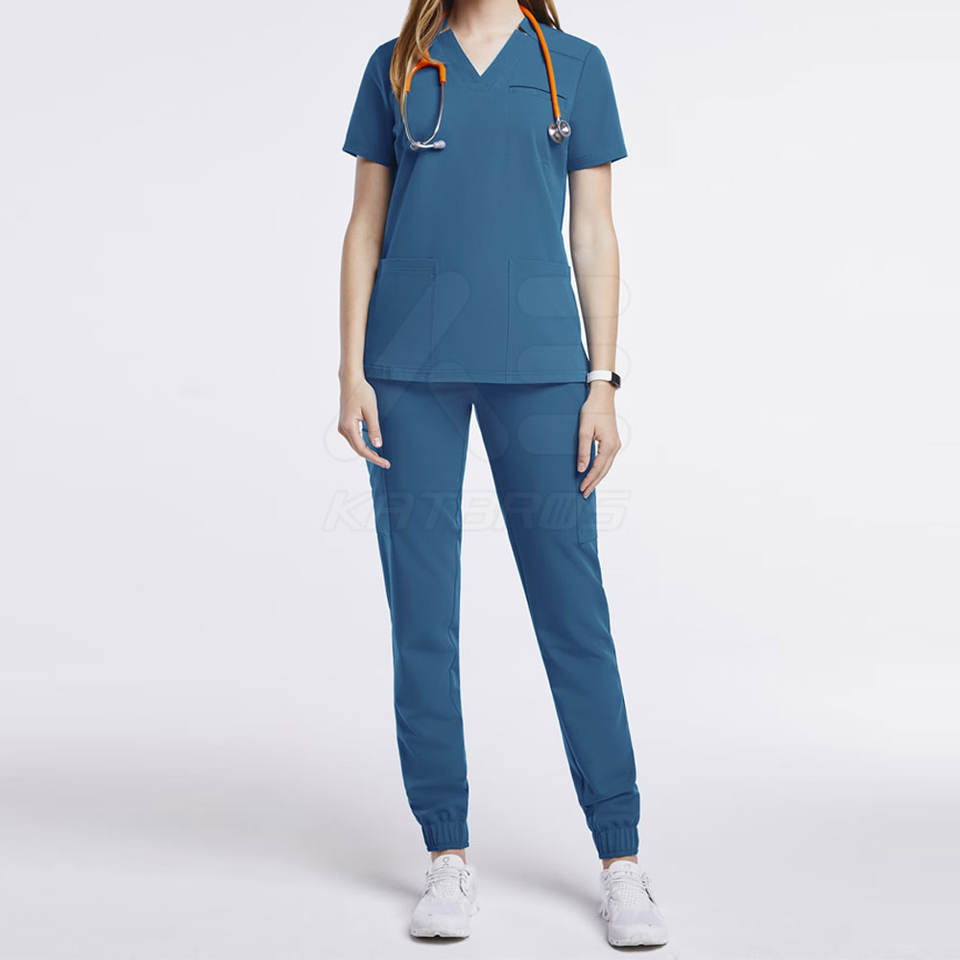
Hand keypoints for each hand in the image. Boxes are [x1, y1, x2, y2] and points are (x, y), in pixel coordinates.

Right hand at [338, 375, 390, 468]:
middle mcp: (343, 428)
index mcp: (348, 426)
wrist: (350, 380)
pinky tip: (371, 446)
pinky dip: (362, 444)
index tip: (385, 463)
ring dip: (366, 451)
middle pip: (357, 449)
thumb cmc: (361, 392)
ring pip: (355, 445)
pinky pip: (353, 438)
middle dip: (371, 457)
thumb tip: (377, 445)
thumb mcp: (371, 411)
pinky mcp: (344, 423)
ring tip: (380, 457)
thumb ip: (374, 429)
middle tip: (385, 463)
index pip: (362, 449)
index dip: (374, 458)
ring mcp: (342, 426)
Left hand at [577, 381, 620, 497]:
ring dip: (597, 477)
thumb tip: (582, 469)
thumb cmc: (592, 410)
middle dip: (594, 483)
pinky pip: (607, 460)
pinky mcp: (612, 441)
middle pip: (604, 470)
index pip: (597, 468)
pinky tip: (594, 473)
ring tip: (588, 487)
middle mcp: (615, 447)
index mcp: (609, 445)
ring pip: (607, 466)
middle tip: (584, 494)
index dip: (589, 480)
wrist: (602, 396)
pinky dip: (600, 469)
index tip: (581, 489)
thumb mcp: (584, 430)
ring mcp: (615, 444)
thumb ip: (583, 451)